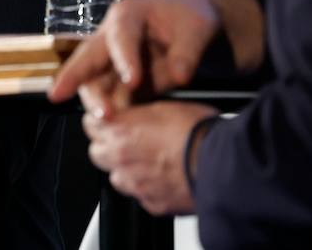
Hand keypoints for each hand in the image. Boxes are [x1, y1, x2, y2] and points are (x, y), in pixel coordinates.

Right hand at [49, 0, 222, 116]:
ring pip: (93, 80)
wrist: (189, 18)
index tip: (133, 82)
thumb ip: (187, 52)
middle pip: (88, 58)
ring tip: (107, 122)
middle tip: (87, 103)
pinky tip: (116, 127)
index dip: (124, 59)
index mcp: (128, 15)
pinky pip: (108, 96)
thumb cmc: (189, 17)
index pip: (120, 37)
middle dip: (78, 79)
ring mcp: (111, 59)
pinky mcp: (117, 78)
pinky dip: (111, 111)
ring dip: (96, 101)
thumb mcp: (195, 28)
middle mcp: (110, 36)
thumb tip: (180, 77)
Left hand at [84, 100, 217, 215]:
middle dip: (108, 145)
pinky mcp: (151, 204)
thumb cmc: (200, 131)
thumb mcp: (167, 106)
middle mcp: (121, 159)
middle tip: (127, 139)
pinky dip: (147, 187)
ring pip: (116, 177)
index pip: (89, 123)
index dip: (101, 120)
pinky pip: (140, 195)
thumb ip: (141, 114)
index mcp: (121, 130)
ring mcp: (135, 185)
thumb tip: (137, 115)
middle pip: (97, 152)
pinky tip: (164, 177)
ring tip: (149, 160)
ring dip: (126, 168)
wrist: (222, 164)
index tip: (110, 119)